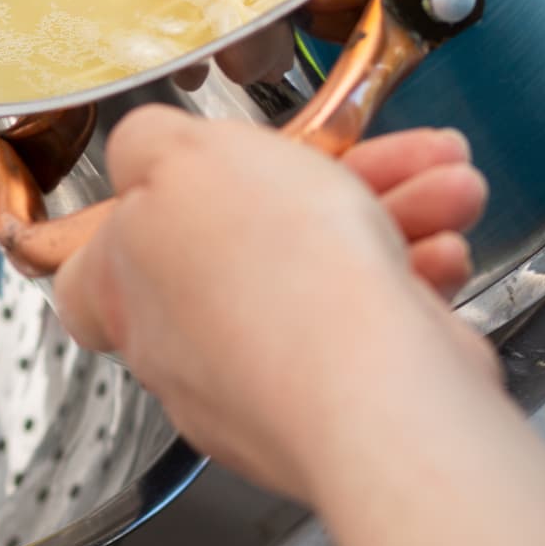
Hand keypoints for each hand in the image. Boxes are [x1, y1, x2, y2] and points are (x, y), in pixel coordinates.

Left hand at [53, 107, 495, 503]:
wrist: (375, 388)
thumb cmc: (273, 277)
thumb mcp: (182, 154)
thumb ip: (146, 142)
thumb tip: (140, 150)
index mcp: (124, 290)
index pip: (97, 265)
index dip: (135, 219)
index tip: (179, 187)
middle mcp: (183, 346)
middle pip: (239, 243)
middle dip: (321, 185)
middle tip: (374, 156)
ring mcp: (262, 381)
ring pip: (320, 275)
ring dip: (390, 216)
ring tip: (448, 186)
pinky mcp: (339, 403)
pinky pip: (371, 324)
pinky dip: (410, 278)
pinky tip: (444, 248)